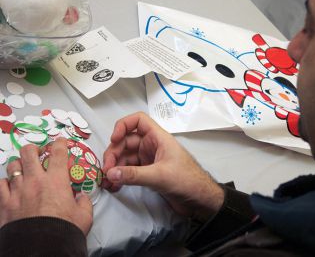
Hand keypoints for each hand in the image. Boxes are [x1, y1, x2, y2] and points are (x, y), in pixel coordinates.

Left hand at [0, 138, 92, 234]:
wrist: (40, 247)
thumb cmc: (64, 230)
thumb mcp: (84, 216)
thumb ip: (84, 202)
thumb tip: (81, 197)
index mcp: (57, 181)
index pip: (58, 153)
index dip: (59, 143)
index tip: (59, 141)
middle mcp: (36, 181)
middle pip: (29, 153)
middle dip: (33, 149)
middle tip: (37, 152)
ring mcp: (18, 190)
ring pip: (12, 166)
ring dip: (18, 165)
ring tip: (22, 169)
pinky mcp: (4, 203)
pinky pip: (0, 185)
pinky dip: (5, 183)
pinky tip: (10, 186)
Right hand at [102, 112, 223, 220]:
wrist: (200, 199)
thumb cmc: (187, 180)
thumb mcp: (159, 176)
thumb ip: (134, 175)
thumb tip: (110, 173)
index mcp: (158, 138)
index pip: (138, 121)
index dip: (123, 125)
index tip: (113, 139)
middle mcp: (152, 146)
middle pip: (126, 142)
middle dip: (114, 154)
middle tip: (106, 170)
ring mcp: (150, 160)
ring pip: (126, 157)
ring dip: (115, 168)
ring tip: (107, 182)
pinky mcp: (149, 173)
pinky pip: (130, 171)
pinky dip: (121, 177)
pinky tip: (115, 186)